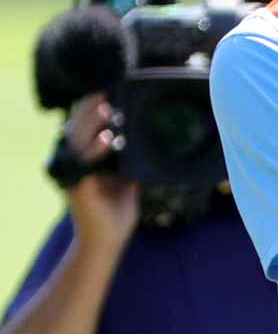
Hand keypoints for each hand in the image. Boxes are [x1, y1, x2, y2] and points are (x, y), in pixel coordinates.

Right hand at [61, 94, 137, 249]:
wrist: (109, 239)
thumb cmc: (117, 211)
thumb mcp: (128, 180)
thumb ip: (130, 160)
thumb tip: (146, 142)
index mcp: (85, 161)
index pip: (84, 130)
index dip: (90, 112)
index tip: (105, 95)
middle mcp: (76, 164)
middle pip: (77, 130)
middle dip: (89, 111)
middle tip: (103, 94)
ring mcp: (75, 173)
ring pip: (77, 141)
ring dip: (90, 123)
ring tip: (105, 108)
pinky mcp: (78, 185)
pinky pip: (85, 162)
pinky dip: (95, 149)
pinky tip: (107, 137)